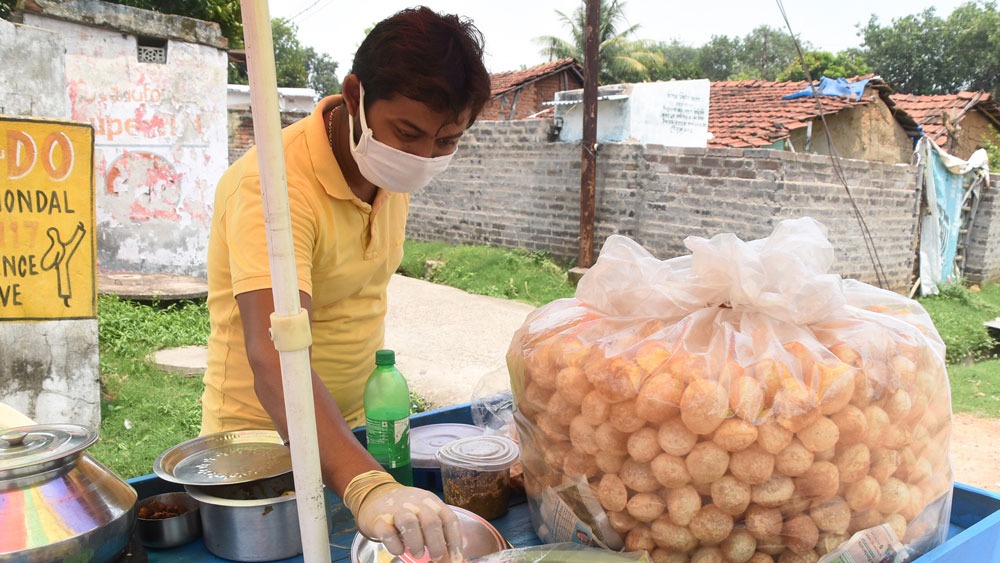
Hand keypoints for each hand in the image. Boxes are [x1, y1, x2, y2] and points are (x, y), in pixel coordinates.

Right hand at [345, 471, 463, 560]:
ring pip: (410, 524)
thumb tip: (451, 560)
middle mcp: (415, 503)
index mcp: (431, 501)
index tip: (456, 559)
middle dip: (437, 545)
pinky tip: (399, 549)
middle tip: (436, 558)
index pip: (449, 519)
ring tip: (418, 553)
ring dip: (417, 544)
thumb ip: (438, 534)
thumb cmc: (406, 510)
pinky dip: (395, 546)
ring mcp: (396, 510)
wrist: (375, 496)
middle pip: (431, 522)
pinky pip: (388, 533)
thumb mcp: (424, 515)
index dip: (454, 541)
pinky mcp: (380, 519)